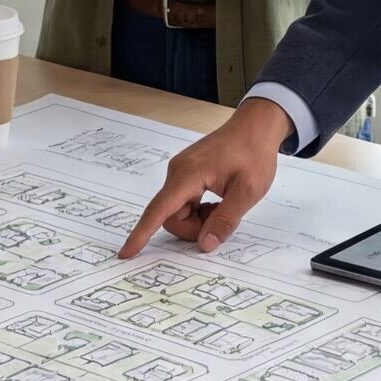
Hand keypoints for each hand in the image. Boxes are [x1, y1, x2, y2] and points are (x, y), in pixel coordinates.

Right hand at [119, 98, 293, 258]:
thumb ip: (225, 220)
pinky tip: (218, 201)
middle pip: (171, 217)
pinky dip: (199, 210)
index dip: (141, 234)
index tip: (126, 253)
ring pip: (178, 211)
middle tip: (222, 220)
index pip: (159, 210)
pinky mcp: (187, 174)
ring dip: (199, 219)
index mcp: (187, 175)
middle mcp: (177, 172)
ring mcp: (181, 172)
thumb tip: (204, 244)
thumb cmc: (253, 154)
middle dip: (193, 228)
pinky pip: (184, 202)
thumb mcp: (247, 192)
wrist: (255, 127)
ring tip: (224, 206)